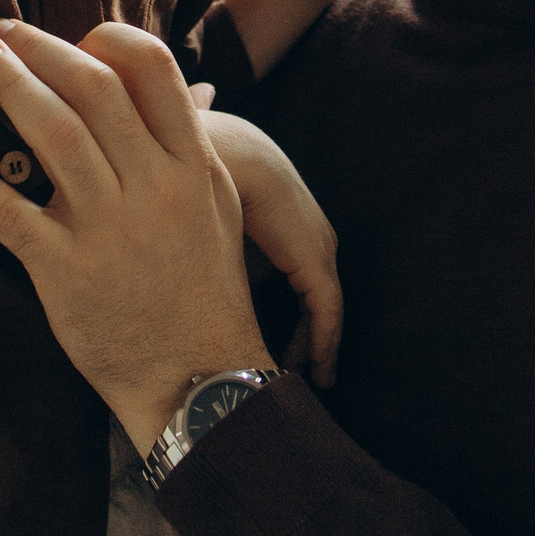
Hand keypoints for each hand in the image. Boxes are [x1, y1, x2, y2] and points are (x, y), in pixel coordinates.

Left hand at [0, 20, 271, 456]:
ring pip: (53, 132)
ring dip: (8, 83)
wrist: (198, 374)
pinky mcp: (63, 268)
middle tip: (1, 30)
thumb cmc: (204, 285)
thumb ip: (187, 145)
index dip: (106, 39)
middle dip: (40, 47)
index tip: (75, 39)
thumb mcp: (216, 204)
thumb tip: (159, 88)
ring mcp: (108, 226)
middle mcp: (153, 185)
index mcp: (193, 163)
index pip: (153, 69)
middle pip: (92, 87)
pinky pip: (3, 210)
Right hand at [200, 108, 340, 386]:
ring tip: (300, 380)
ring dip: (313, 348)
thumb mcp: (213, 225)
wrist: (224, 156)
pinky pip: (325, 314)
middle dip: (304, 340)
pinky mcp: (317, 261)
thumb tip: (217, 290)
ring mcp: (320, 249)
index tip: (281, 354)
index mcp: (293, 230)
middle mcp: (315, 241)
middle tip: (290, 375)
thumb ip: (220, 253)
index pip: (303, 284)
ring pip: (325, 314)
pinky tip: (307, 370)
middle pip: (317, 303)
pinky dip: (320, 344)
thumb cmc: (209, 180)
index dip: (292, 320)